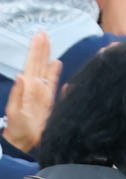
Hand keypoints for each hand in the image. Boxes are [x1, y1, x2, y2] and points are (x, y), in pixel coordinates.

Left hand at [6, 33, 59, 154]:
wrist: (24, 145)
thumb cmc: (19, 130)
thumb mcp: (16, 113)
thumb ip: (19, 94)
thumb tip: (22, 76)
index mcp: (28, 88)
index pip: (33, 65)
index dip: (36, 51)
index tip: (40, 36)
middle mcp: (35, 88)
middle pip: (39, 64)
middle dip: (41, 49)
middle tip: (43, 33)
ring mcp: (42, 94)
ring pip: (45, 71)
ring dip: (47, 56)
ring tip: (48, 42)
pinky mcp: (48, 102)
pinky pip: (53, 84)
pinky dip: (55, 73)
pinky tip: (57, 65)